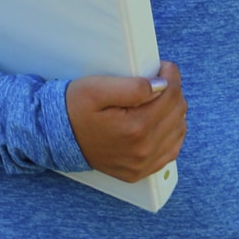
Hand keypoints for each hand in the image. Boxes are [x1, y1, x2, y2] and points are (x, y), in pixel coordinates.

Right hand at [66, 61, 186, 181]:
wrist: (58, 138)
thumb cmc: (76, 109)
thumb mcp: (96, 88)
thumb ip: (132, 87)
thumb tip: (161, 85)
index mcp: (136, 127)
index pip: (171, 95)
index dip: (171, 75)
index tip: (163, 67)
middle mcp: (144, 149)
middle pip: (178, 112)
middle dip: (173, 91)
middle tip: (159, 81)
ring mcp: (144, 163)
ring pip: (179, 130)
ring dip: (173, 111)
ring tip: (157, 100)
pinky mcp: (141, 171)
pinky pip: (172, 150)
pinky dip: (171, 132)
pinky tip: (159, 121)